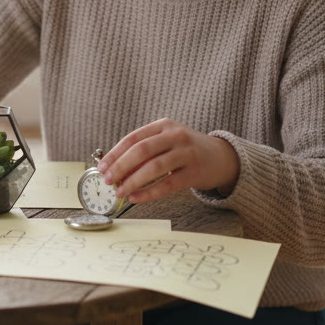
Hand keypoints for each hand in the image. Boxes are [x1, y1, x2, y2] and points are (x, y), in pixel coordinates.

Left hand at [97, 118, 239, 203]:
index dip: (115, 153)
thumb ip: (145, 152)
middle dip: (121, 166)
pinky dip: (149, 192)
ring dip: (133, 181)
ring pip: (154, 167)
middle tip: (108, 180)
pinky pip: (167, 184)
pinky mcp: (195, 172)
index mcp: (164, 125)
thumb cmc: (187, 150)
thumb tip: (116, 170)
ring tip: (120, 191)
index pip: (133, 138)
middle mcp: (176, 136)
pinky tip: (136, 198)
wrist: (222, 157)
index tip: (102, 167)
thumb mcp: (167, 142)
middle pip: (142, 150)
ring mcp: (187, 153)